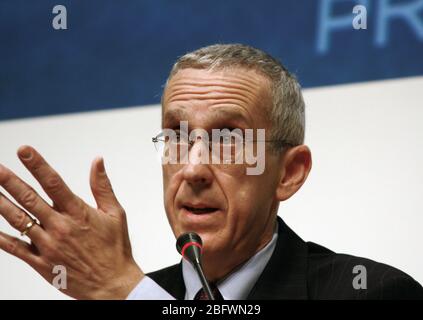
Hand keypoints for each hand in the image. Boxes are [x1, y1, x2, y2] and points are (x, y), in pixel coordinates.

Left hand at [0, 146, 143, 298]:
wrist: (112, 285)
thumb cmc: (115, 249)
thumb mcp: (116, 214)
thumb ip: (102, 186)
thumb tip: (97, 162)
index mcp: (78, 213)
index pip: (54, 183)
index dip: (37, 165)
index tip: (24, 151)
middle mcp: (60, 227)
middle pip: (29, 199)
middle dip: (9, 181)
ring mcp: (48, 245)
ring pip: (18, 220)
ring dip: (0, 203)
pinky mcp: (40, 262)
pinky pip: (15, 248)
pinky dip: (0, 237)